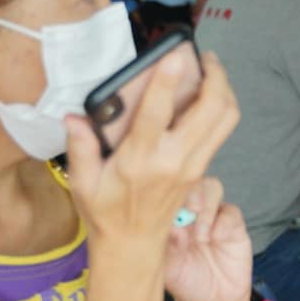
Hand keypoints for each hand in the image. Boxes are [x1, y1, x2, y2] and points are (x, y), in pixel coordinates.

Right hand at [63, 50, 241, 262]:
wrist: (134, 246)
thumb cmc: (105, 212)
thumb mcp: (82, 182)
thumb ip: (80, 147)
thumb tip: (74, 116)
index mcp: (140, 160)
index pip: (157, 115)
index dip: (167, 81)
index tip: (175, 54)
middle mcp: (174, 160)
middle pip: (210, 110)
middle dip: (215, 76)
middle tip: (204, 56)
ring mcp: (193, 164)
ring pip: (225, 118)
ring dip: (224, 89)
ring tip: (212, 69)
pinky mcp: (202, 167)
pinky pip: (222, 130)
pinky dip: (222, 106)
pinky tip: (209, 93)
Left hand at [163, 177, 255, 300]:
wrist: (215, 300)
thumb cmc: (186, 282)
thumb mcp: (169, 269)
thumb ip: (166, 247)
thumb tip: (168, 226)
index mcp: (170, 217)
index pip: (167, 192)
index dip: (167, 191)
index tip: (166, 203)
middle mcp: (190, 211)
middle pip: (191, 182)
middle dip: (190, 191)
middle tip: (190, 208)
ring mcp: (212, 216)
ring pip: (211, 188)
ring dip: (207, 206)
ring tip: (201, 235)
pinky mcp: (233, 224)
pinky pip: (230, 211)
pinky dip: (223, 222)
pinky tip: (216, 239)